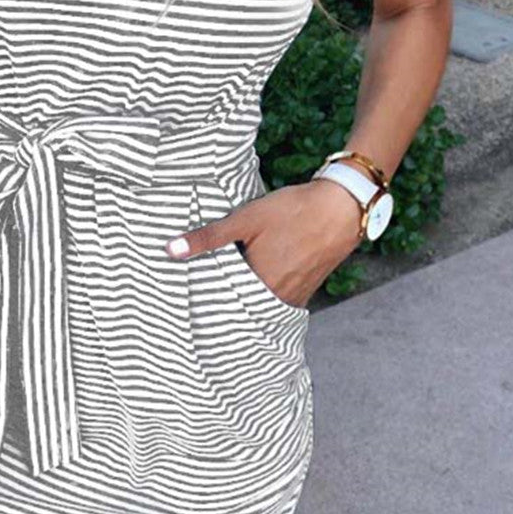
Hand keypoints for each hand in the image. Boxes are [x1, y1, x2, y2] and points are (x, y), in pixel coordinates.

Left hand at [164, 178, 364, 309]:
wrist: (341, 207)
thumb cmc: (292, 211)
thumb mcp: (245, 219)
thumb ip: (208, 238)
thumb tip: (170, 250)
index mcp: (258, 284)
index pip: (221, 302)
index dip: (205, 300)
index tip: (189, 300)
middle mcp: (277, 297)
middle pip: (241, 306)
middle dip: (224, 302)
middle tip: (202, 300)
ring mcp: (294, 296)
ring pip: (261, 304)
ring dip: (246, 299)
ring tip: (227, 290)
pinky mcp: (306, 289)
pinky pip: (279, 299)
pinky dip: (266, 295)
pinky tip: (259, 281)